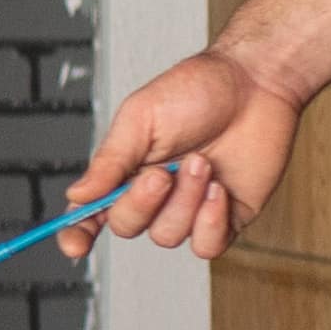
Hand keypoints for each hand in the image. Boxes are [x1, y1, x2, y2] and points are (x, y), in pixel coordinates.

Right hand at [58, 50, 300, 263]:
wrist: (256, 84)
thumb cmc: (198, 90)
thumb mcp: (140, 117)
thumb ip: (110, 160)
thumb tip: (77, 194)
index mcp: (125, 169)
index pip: (91, 212)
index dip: (77, 233)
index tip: (74, 244)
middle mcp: (155, 195)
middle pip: (127, 227)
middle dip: (142, 203)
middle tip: (162, 172)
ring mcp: (190, 208)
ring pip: (168, 236)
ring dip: (184, 201)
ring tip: (202, 163)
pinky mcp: (226, 218)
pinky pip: (207, 245)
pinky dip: (210, 222)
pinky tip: (218, 190)